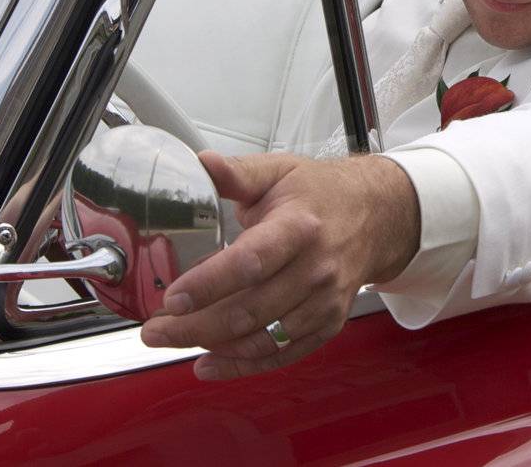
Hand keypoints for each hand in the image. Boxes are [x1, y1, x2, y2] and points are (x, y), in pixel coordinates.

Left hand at [139, 151, 419, 379]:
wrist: (376, 216)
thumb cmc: (321, 194)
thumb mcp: (280, 172)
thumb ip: (238, 173)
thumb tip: (201, 164)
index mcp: (300, 227)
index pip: (251, 262)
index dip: (209, 284)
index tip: (172, 298)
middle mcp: (316, 268)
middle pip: (250, 310)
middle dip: (194, 326)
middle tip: (154, 330)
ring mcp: (324, 301)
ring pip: (262, 338)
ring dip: (212, 346)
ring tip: (172, 341)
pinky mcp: (328, 323)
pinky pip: (283, 354)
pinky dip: (243, 366)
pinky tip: (209, 365)